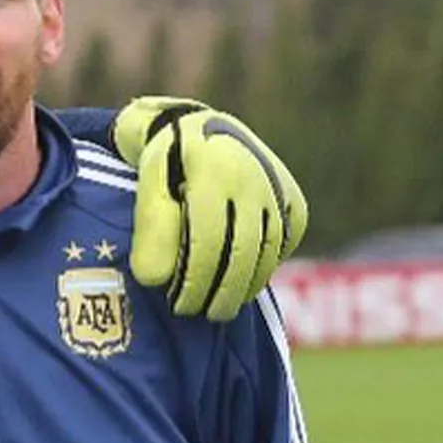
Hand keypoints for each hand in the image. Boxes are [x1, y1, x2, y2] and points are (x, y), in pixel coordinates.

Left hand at [113, 97, 307, 320]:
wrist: (201, 129)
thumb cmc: (166, 164)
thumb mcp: (147, 188)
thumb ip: (150, 230)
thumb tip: (154, 279)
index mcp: (212, 170)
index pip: (208, 242)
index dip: (194, 280)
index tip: (178, 303)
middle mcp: (254, 176)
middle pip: (242, 253)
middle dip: (220, 292)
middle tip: (199, 312)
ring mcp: (279, 187)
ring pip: (268, 253)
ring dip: (244, 287)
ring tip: (218, 307)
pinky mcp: (295, 199)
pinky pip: (285, 243)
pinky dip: (265, 267)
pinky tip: (242, 281)